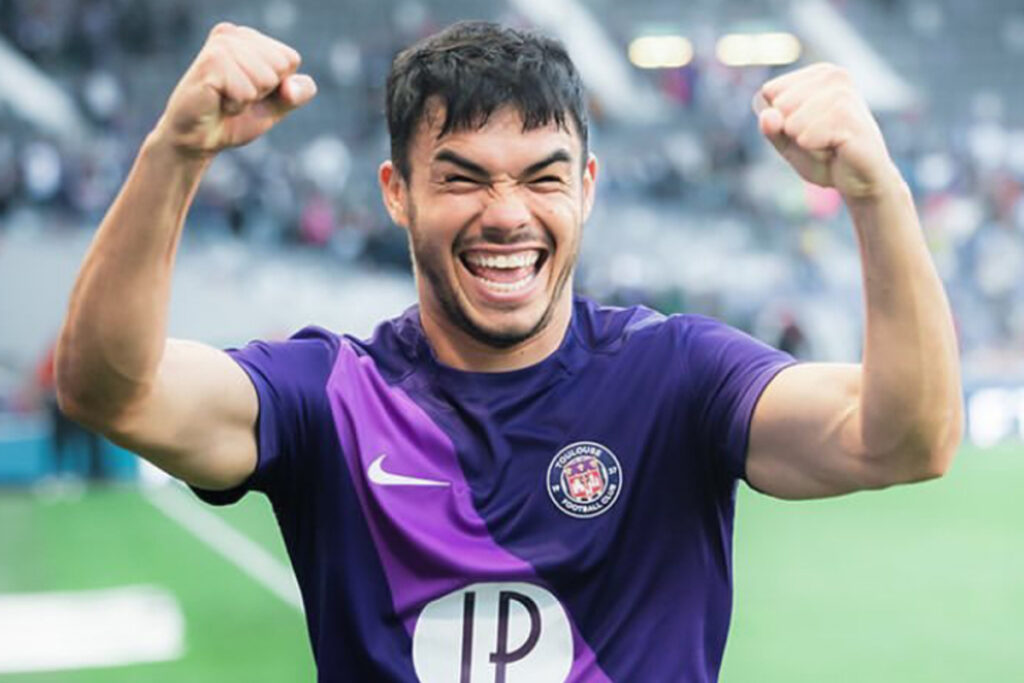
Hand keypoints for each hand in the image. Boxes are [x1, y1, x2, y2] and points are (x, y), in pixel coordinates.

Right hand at [153, 23, 315, 158]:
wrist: (197, 140)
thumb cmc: (234, 120)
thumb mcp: (276, 107)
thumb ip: (297, 93)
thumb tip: (289, 87)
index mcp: (248, 37)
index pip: (290, 59)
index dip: (276, 86)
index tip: (250, 92)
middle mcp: (232, 34)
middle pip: (281, 67)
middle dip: (264, 92)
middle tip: (235, 97)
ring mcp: (220, 46)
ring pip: (266, 78)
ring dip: (248, 99)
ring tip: (225, 98)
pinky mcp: (211, 62)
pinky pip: (246, 91)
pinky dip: (236, 105)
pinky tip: (217, 102)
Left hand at [753, 63, 899, 201]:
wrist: (862, 180)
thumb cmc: (825, 157)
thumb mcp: (788, 143)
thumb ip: (771, 129)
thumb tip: (768, 115)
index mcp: (818, 74)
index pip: (769, 91)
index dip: (780, 120)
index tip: (807, 128)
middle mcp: (833, 75)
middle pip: (779, 105)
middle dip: (791, 131)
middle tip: (819, 139)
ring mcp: (843, 92)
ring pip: (792, 121)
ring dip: (804, 141)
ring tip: (828, 144)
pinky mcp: (848, 115)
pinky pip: (806, 136)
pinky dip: (814, 148)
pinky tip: (836, 148)